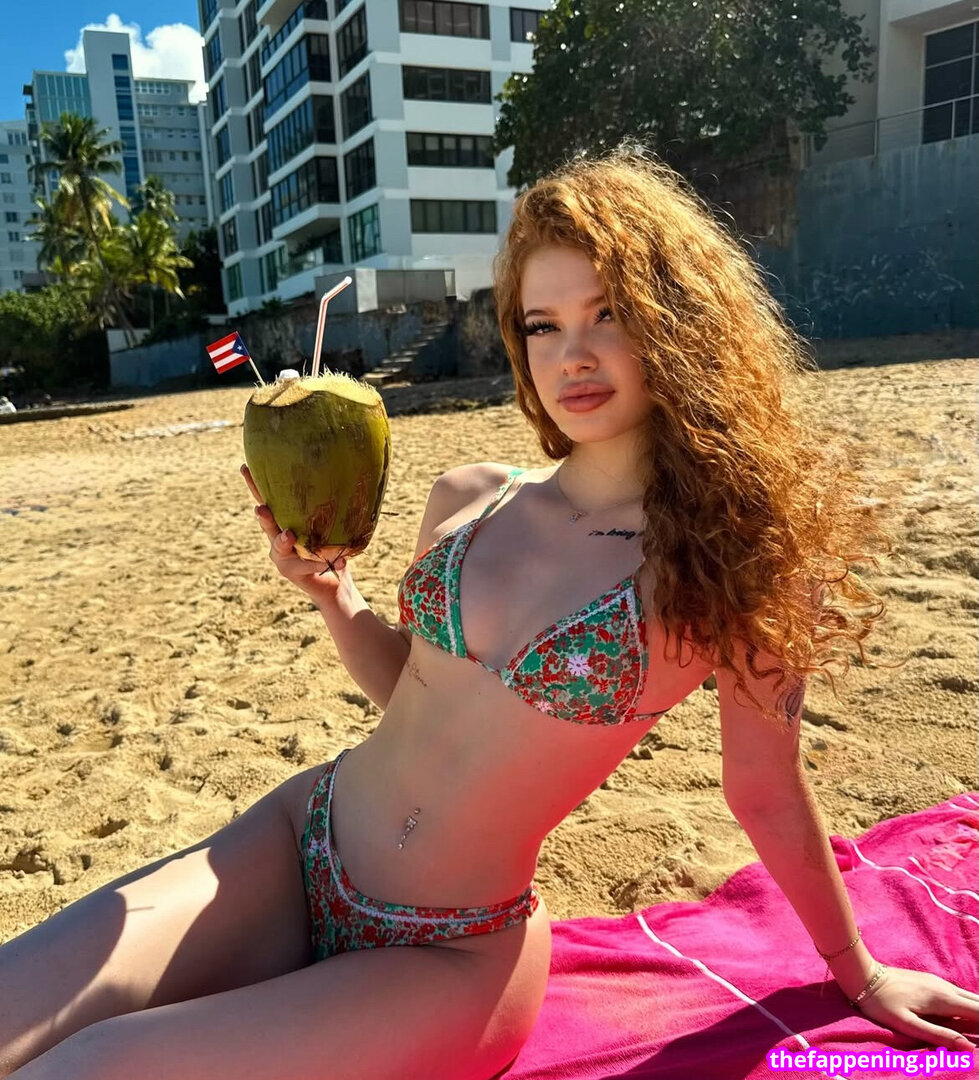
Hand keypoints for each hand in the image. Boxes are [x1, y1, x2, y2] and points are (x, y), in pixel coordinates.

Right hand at [241, 463, 348, 601]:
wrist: (334, 581)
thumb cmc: (331, 544)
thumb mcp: (328, 523)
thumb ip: (325, 508)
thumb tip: (340, 478)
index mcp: (281, 520)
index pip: (266, 499)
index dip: (254, 485)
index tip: (244, 467)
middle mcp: (276, 537)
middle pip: (267, 524)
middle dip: (264, 516)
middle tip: (261, 508)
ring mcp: (282, 557)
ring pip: (279, 546)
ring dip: (283, 540)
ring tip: (289, 535)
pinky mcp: (293, 572)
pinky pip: (309, 565)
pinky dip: (324, 562)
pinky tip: (341, 561)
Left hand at [853, 965, 977, 1051]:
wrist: (863, 976)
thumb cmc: (882, 1003)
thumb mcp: (908, 1024)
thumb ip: (939, 1036)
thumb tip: (970, 1047)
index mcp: (942, 999)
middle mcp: (945, 987)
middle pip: (978, 1002)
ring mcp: (938, 982)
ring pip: (969, 997)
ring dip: (978, 1011)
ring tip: (977, 1029)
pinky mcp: (931, 981)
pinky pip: (958, 994)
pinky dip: (969, 1005)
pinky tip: (967, 1016)